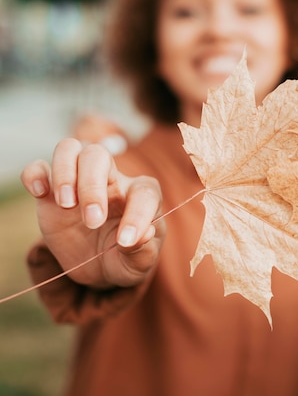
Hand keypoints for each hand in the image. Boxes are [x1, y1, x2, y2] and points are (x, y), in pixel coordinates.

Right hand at [20, 138, 164, 288]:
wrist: (96, 266)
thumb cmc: (123, 259)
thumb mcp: (136, 266)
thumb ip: (143, 252)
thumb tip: (143, 234)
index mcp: (141, 195)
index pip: (144, 193)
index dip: (138, 215)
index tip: (124, 242)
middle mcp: (112, 180)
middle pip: (99, 157)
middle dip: (92, 186)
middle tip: (92, 221)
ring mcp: (79, 181)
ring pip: (71, 149)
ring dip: (65, 172)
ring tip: (66, 204)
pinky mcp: (51, 192)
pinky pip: (39, 167)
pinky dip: (35, 174)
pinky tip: (39, 193)